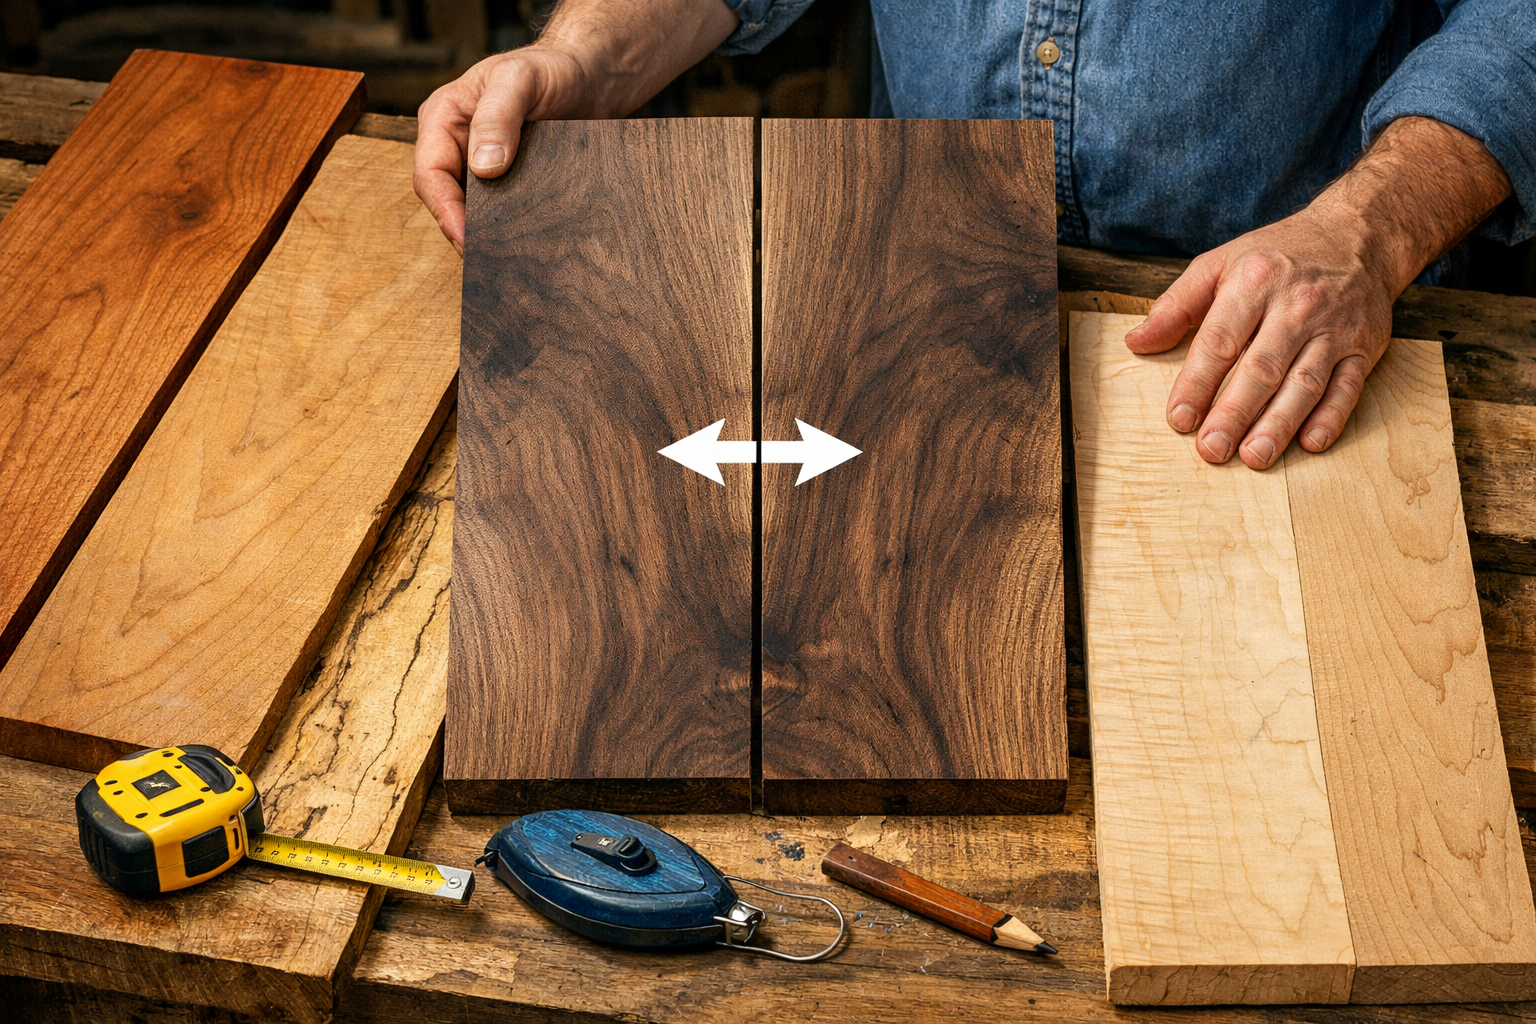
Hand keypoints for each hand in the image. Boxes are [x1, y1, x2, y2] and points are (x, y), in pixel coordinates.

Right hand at [414, 46, 588, 253]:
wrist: (591, 76)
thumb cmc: (551, 67)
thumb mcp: (519, 80)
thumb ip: (498, 117)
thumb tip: (483, 167)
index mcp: (444, 118)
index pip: (429, 174)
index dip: (445, 211)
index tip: (467, 239)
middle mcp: (458, 144)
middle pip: (446, 199)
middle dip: (462, 229)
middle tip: (488, 260)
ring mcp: (483, 165)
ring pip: (472, 209)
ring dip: (485, 233)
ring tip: (505, 258)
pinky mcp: (511, 180)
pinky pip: (501, 209)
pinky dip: (508, 227)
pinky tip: (524, 243)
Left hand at [1123, 205, 1393, 467]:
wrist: (1359, 235)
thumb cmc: (1278, 256)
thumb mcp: (1220, 264)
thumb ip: (1176, 305)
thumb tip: (1137, 341)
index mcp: (1254, 283)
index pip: (1220, 341)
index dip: (1197, 383)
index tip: (1179, 418)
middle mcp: (1297, 307)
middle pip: (1262, 368)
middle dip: (1235, 413)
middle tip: (1212, 450)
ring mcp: (1334, 329)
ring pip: (1304, 383)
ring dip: (1279, 423)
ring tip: (1255, 457)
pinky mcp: (1365, 347)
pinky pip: (1347, 386)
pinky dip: (1331, 417)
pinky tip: (1310, 444)